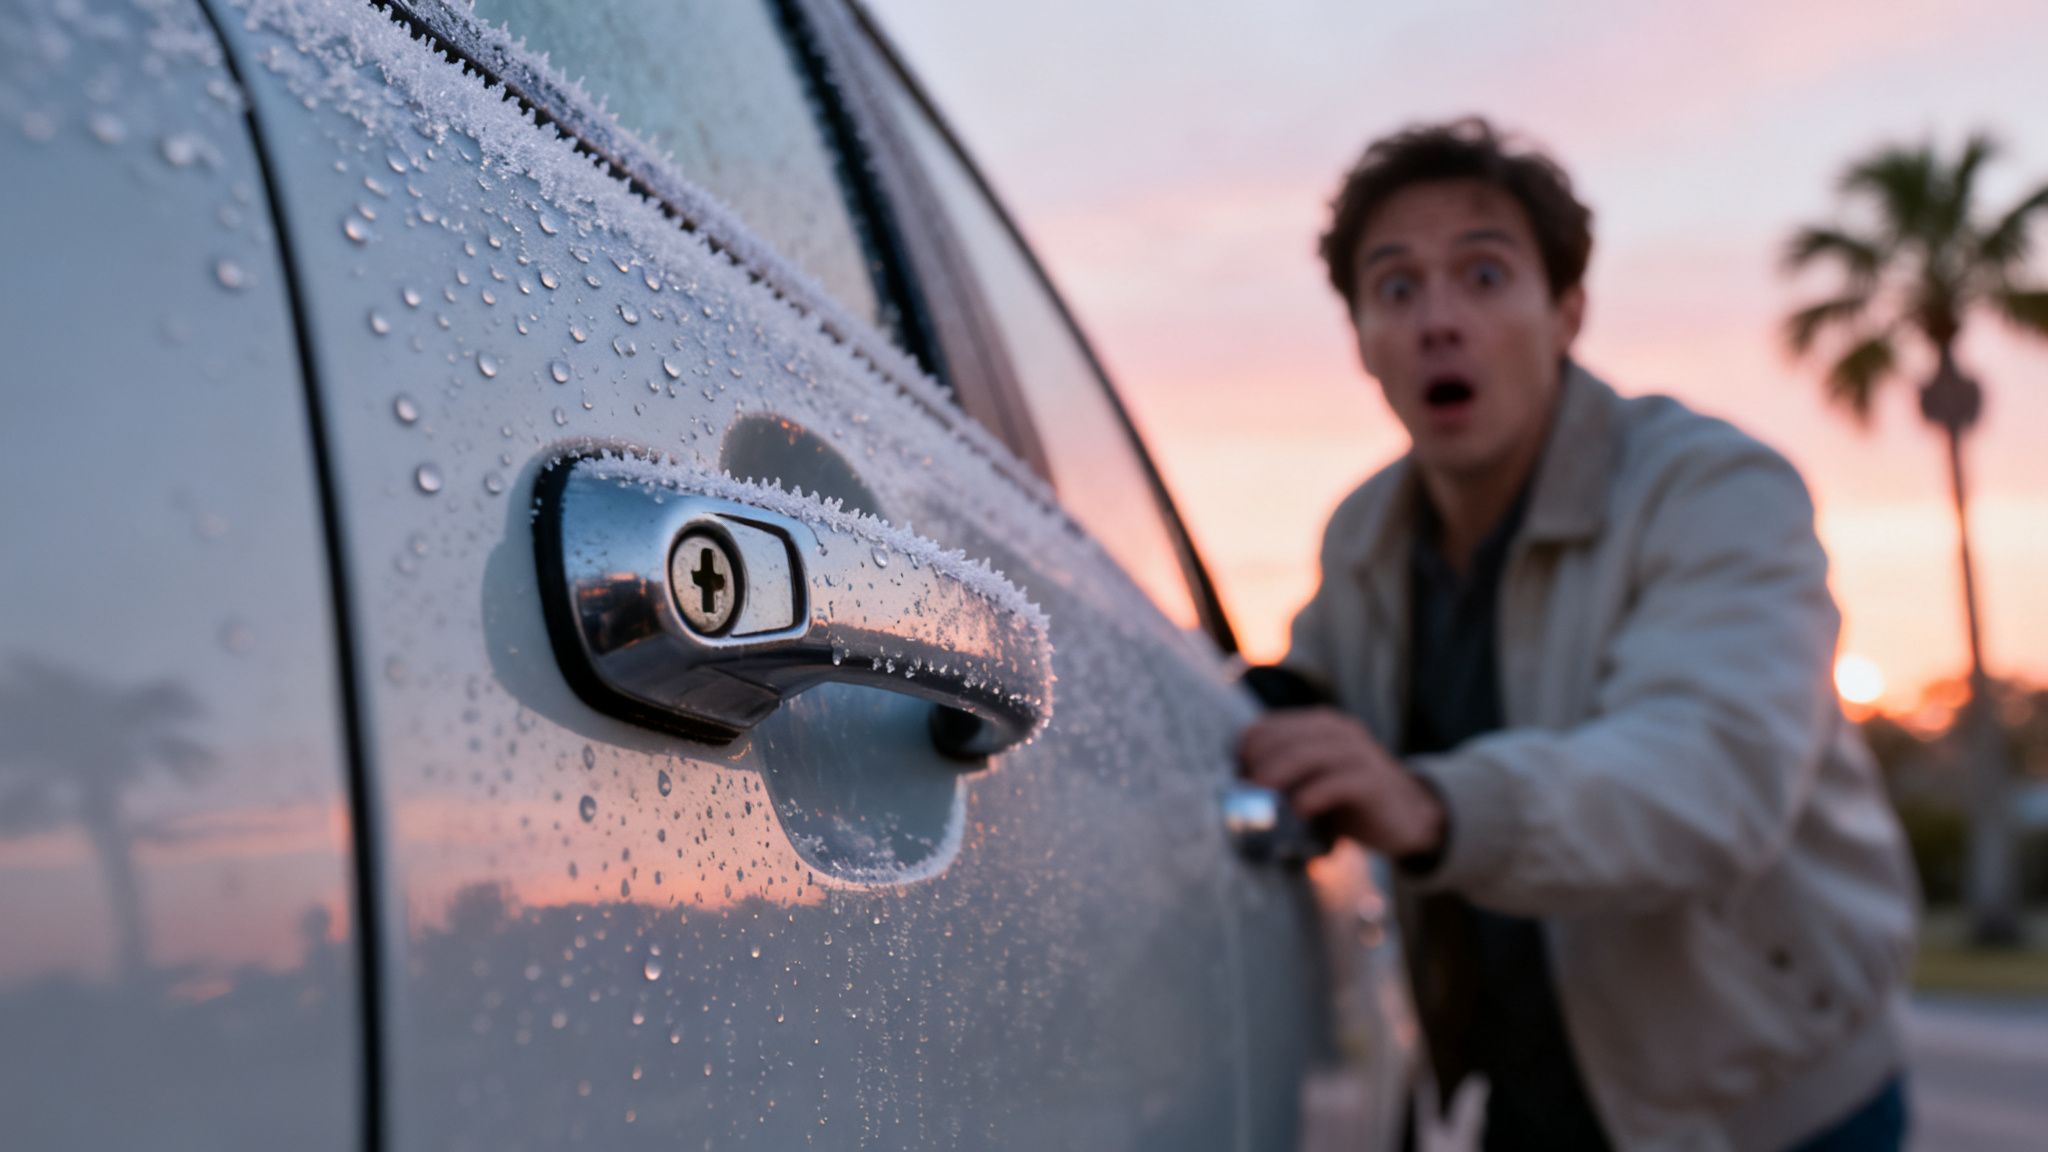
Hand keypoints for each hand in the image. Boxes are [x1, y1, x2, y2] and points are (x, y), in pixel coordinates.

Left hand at [1237, 708, 1445, 859]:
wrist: (1407, 818)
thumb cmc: (1349, 801)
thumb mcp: (1315, 781)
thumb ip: (1286, 776)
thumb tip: (1239, 789)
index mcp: (1320, 726)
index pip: (1270, 726)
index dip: (1246, 748)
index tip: (1234, 774)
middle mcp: (1339, 732)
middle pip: (1285, 739)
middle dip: (1258, 762)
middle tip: (1244, 789)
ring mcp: (1359, 754)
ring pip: (1308, 755)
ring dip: (1278, 774)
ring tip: (1260, 794)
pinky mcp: (1373, 782)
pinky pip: (1337, 783)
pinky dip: (1312, 795)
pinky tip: (1298, 809)